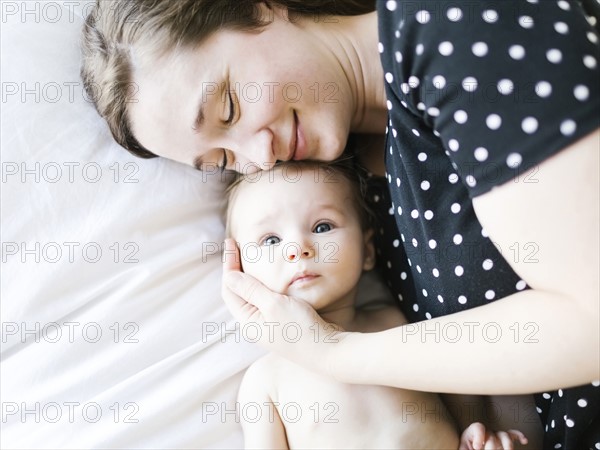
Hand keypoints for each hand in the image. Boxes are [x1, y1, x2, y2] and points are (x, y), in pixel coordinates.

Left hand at [221, 238, 344, 373]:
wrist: (327, 349)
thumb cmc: (300, 329)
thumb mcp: (273, 305)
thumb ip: (250, 289)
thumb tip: (229, 275)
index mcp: (247, 320)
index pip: (230, 288)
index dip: (229, 264)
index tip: (231, 242)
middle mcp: (254, 323)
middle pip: (238, 290)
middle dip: (236, 267)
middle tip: (238, 245)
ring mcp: (268, 323)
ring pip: (252, 294)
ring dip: (250, 274)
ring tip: (249, 255)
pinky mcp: (281, 321)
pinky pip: (266, 298)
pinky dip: (264, 283)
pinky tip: (270, 274)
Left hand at [459, 422, 527, 449]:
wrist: (472, 448)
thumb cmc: (467, 448)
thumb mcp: (464, 448)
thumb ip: (466, 449)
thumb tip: (474, 448)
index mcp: (473, 432)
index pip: (478, 427)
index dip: (479, 436)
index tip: (477, 447)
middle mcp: (486, 432)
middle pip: (492, 435)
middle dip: (491, 446)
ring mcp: (496, 435)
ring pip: (504, 435)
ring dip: (507, 444)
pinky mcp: (504, 441)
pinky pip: (513, 435)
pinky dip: (519, 436)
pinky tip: (524, 441)